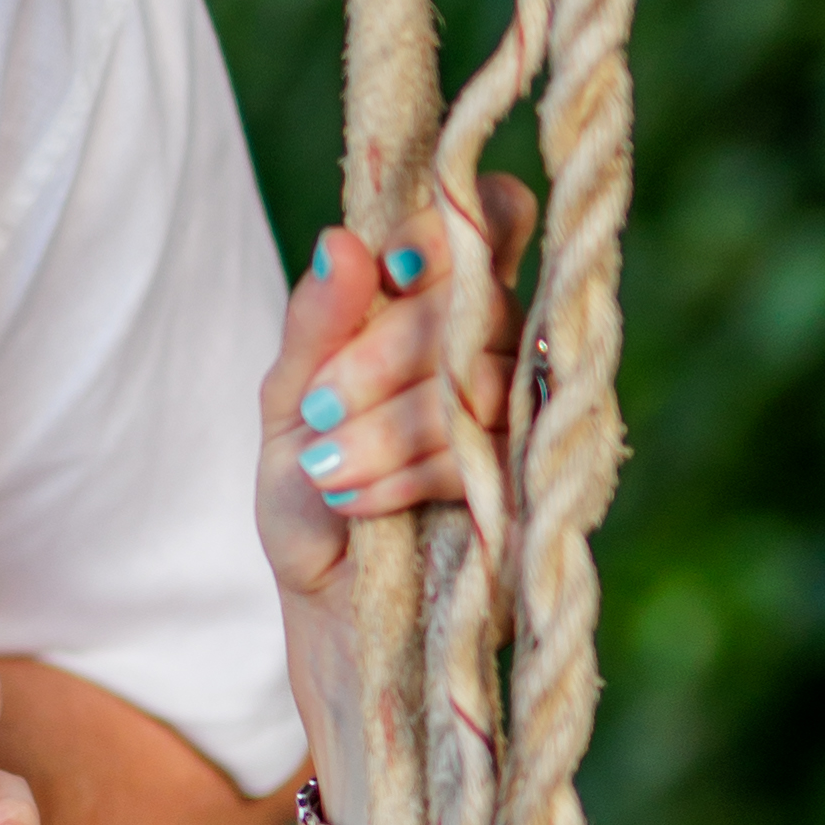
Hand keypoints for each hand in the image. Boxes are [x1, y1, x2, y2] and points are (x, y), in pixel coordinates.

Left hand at [260, 179, 533, 622]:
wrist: (329, 607)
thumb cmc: (312, 490)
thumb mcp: (289, 402)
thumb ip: (314, 324)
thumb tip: (341, 241)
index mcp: (444, 305)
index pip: (495, 217)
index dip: (457, 222)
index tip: (393, 260)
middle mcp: (501, 348)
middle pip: (478, 303)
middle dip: (384, 352)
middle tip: (318, 405)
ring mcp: (527, 415)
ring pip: (478, 381)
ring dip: (385, 425)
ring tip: (325, 470)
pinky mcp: (535, 483)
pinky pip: (484, 452)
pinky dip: (407, 472)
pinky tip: (355, 499)